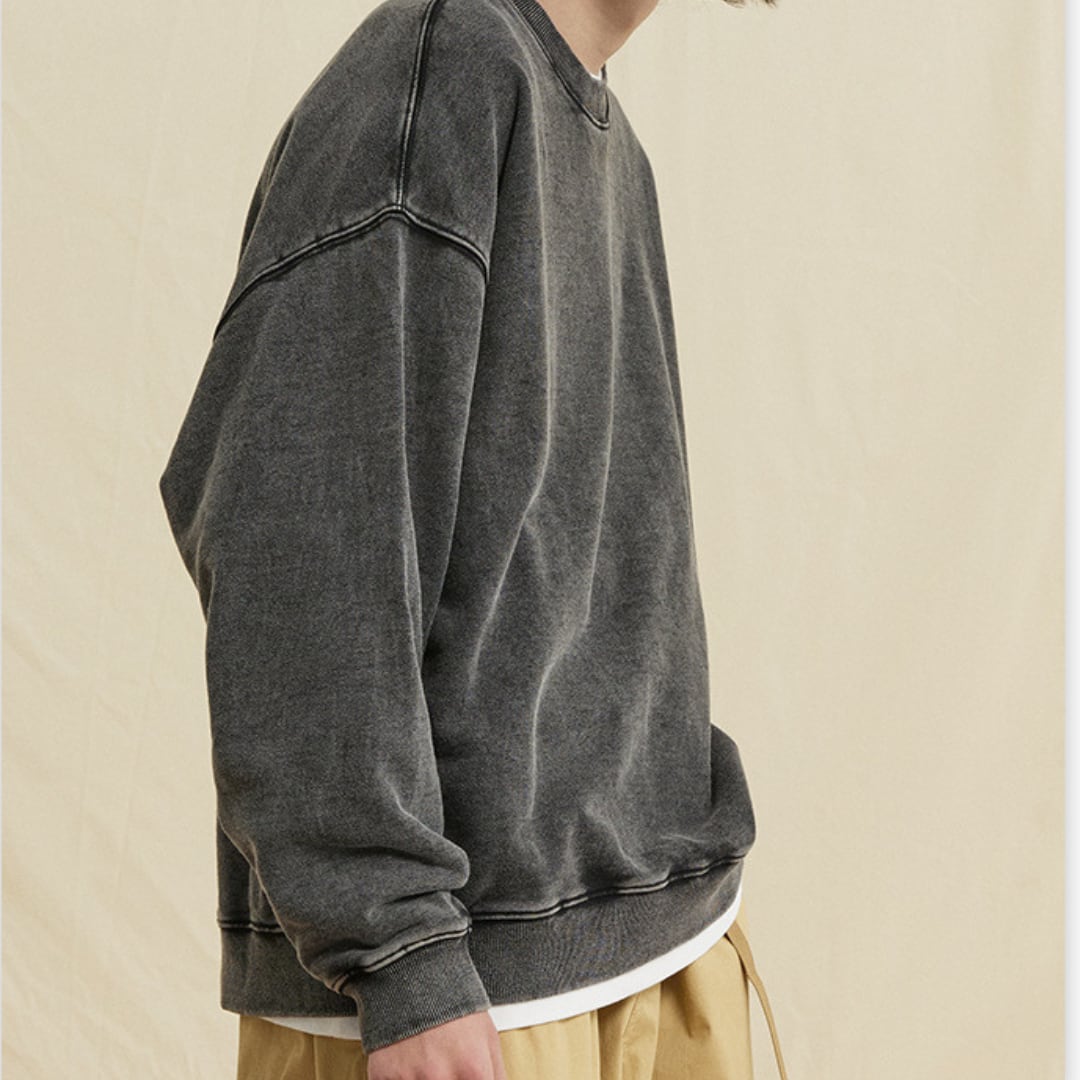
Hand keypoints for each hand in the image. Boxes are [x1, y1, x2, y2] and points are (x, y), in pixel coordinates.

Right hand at [366, 1009, 509, 1079]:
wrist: (414, 971)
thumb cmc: (455, 1006)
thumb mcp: (487, 1037)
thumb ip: (496, 1077)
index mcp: (473, 1069)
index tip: (466, 1079)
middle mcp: (441, 1076)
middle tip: (443, 1072)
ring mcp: (409, 1077)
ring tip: (427, 1067)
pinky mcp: (383, 1076)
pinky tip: (407, 1070)